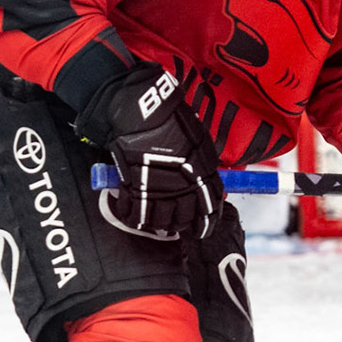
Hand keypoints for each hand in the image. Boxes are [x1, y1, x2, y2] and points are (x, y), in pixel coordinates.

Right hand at [75, 62, 221, 239]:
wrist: (145, 113)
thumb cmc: (174, 122)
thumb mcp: (200, 144)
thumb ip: (204, 168)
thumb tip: (207, 186)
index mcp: (202, 178)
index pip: (209, 212)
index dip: (205, 224)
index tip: (200, 228)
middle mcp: (182, 189)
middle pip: (182, 221)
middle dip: (179, 223)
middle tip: (173, 220)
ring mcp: (158, 191)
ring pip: (159, 222)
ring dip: (156, 222)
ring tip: (152, 218)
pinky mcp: (135, 189)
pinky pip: (134, 214)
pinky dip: (132, 216)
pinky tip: (131, 213)